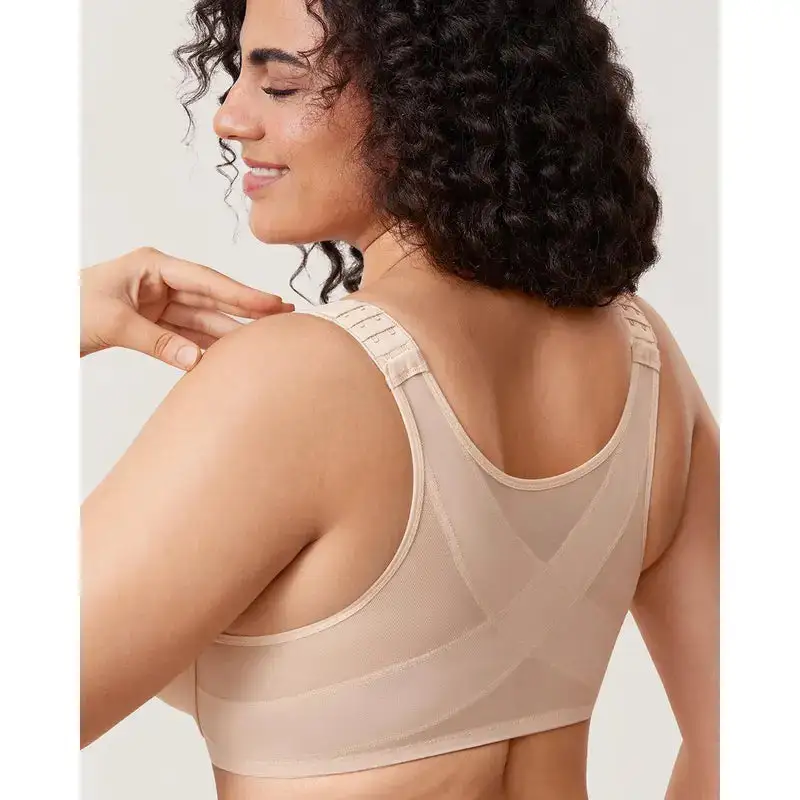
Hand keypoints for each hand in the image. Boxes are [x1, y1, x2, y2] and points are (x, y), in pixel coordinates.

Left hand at [80, 247, 293, 369]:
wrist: (41, 321)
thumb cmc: (66, 308)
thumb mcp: (111, 322)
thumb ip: (157, 342)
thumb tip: (196, 361)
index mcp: (153, 266)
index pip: (206, 280)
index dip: (241, 294)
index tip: (271, 303)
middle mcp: (161, 282)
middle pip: (212, 298)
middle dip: (246, 309)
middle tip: (282, 317)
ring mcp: (159, 303)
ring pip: (204, 319)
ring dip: (230, 331)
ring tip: (263, 342)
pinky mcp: (155, 324)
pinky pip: (188, 336)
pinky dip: (206, 346)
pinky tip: (230, 355)